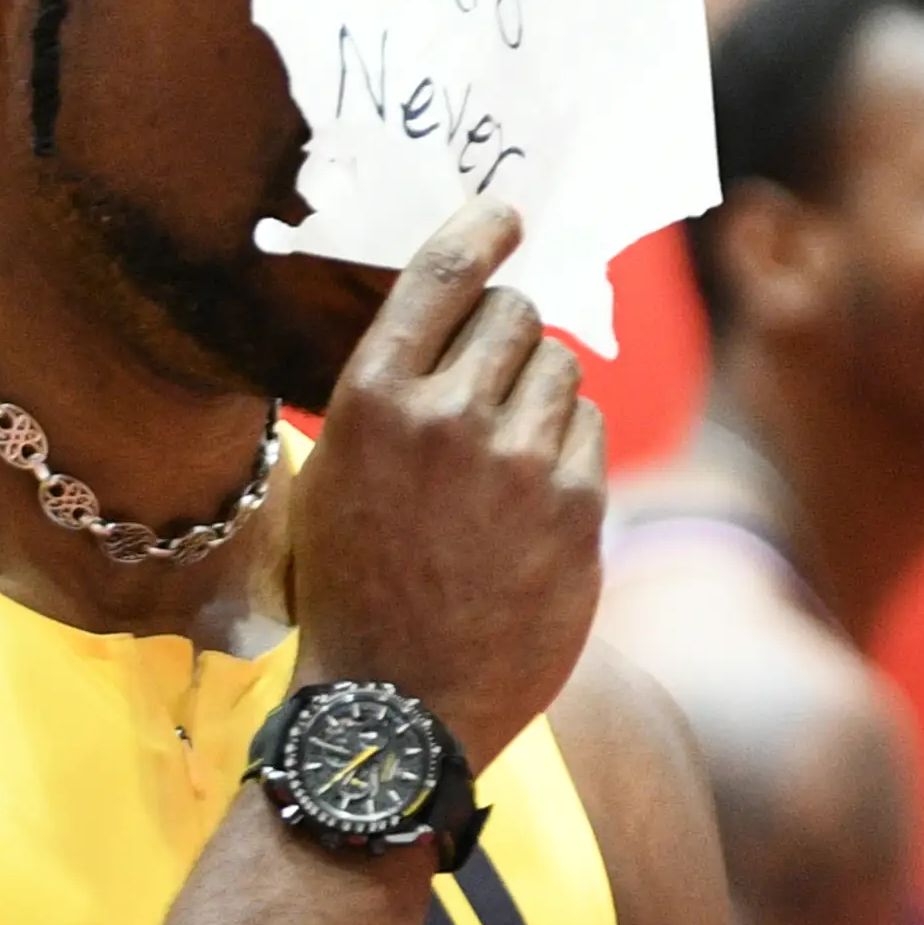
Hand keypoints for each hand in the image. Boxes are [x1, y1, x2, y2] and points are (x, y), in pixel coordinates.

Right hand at [289, 199, 606, 769]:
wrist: (396, 707)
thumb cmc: (352, 587)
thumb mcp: (335, 473)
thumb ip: (388, 392)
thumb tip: (449, 316)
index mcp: (372, 398)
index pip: (444, 271)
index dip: (482, 231)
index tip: (506, 217)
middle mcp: (446, 416)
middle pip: (516, 315)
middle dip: (508, 340)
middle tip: (490, 388)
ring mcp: (518, 462)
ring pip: (561, 369)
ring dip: (541, 398)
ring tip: (503, 462)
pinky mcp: (577, 507)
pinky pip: (588, 429)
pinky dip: (568, 452)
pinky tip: (532, 502)